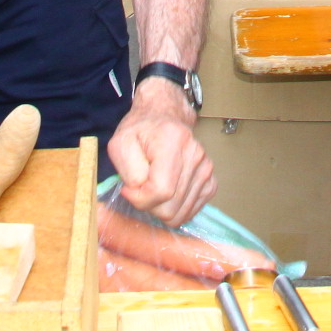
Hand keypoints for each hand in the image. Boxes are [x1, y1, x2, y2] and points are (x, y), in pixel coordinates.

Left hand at [106, 82, 213, 223]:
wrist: (163, 116)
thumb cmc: (139, 131)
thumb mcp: (120, 145)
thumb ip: (128, 173)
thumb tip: (139, 194)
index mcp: (173, 142)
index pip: (161, 191)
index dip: (140, 198)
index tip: (128, 188)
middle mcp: (195, 154)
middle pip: (171, 207)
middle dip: (150, 205)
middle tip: (141, 188)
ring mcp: (206, 167)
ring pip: (182, 213)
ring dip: (162, 208)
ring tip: (154, 188)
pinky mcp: (210, 179)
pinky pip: (192, 210)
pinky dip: (177, 209)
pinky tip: (168, 193)